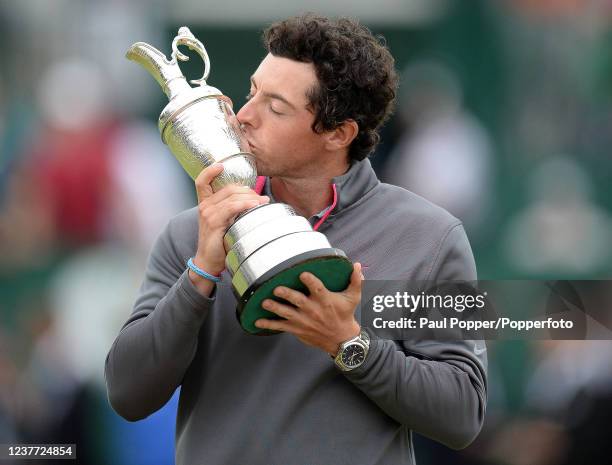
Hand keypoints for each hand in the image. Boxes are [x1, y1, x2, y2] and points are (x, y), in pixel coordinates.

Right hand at [190, 164, 268, 292]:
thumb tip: (254, 200)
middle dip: (248, 190)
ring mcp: (208, 214)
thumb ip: (233, 209)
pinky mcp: (214, 222)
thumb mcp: (224, 222)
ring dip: (251, 197)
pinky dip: (246, 204)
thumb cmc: (219, 242)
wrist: (208, 262)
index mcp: (205, 204)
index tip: (221, 165)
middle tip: (261, 198)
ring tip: (263, 203)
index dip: (210, 171)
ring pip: (232, 196)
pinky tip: (255, 206)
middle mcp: (204, 206)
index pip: (202, 181)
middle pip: (228, 188)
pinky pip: (232, 207)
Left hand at [255, 262, 363, 354]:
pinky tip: (257, 322)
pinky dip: (269, 324)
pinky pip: (281, 326)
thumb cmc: (345, 315)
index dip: (310, 281)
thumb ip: (356, 280)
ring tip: (265, 303)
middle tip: (277, 289)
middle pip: (298, 301)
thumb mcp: (353, 298)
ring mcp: (303, 320)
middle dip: (287, 295)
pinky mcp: (297, 329)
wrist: (341, 340)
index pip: (317, 289)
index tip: (303, 273)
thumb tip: (358, 265)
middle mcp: (313, 310)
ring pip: (287, 313)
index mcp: (325, 300)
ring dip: (275, 308)